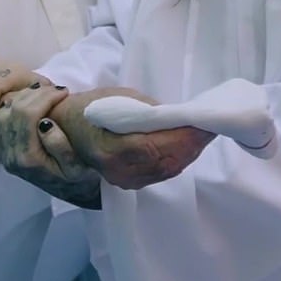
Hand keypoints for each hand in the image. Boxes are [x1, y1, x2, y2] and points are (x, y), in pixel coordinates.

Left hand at [0, 85, 101, 207]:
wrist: (67, 190)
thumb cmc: (76, 176)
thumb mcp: (76, 165)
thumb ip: (60, 146)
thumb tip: (44, 123)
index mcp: (28, 159)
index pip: (27, 115)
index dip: (45, 97)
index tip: (64, 91)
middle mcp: (10, 156)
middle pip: (12, 111)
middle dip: (35, 93)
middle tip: (55, 90)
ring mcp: (2, 153)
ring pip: (0, 113)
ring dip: (21, 99)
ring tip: (43, 94)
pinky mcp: (0, 148)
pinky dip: (9, 107)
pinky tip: (28, 104)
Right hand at [54, 89, 215, 190]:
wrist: (67, 129)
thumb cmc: (92, 108)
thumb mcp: (120, 98)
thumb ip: (151, 111)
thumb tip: (181, 116)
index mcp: (114, 148)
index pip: (159, 146)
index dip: (186, 137)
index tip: (206, 123)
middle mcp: (121, 171)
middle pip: (169, 161)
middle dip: (194, 143)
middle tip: (213, 125)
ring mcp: (126, 180)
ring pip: (169, 170)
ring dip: (190, 152)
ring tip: (206, 133)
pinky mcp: (131, 183)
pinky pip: (162, 173)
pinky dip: (179, 159)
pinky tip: (189, 145)